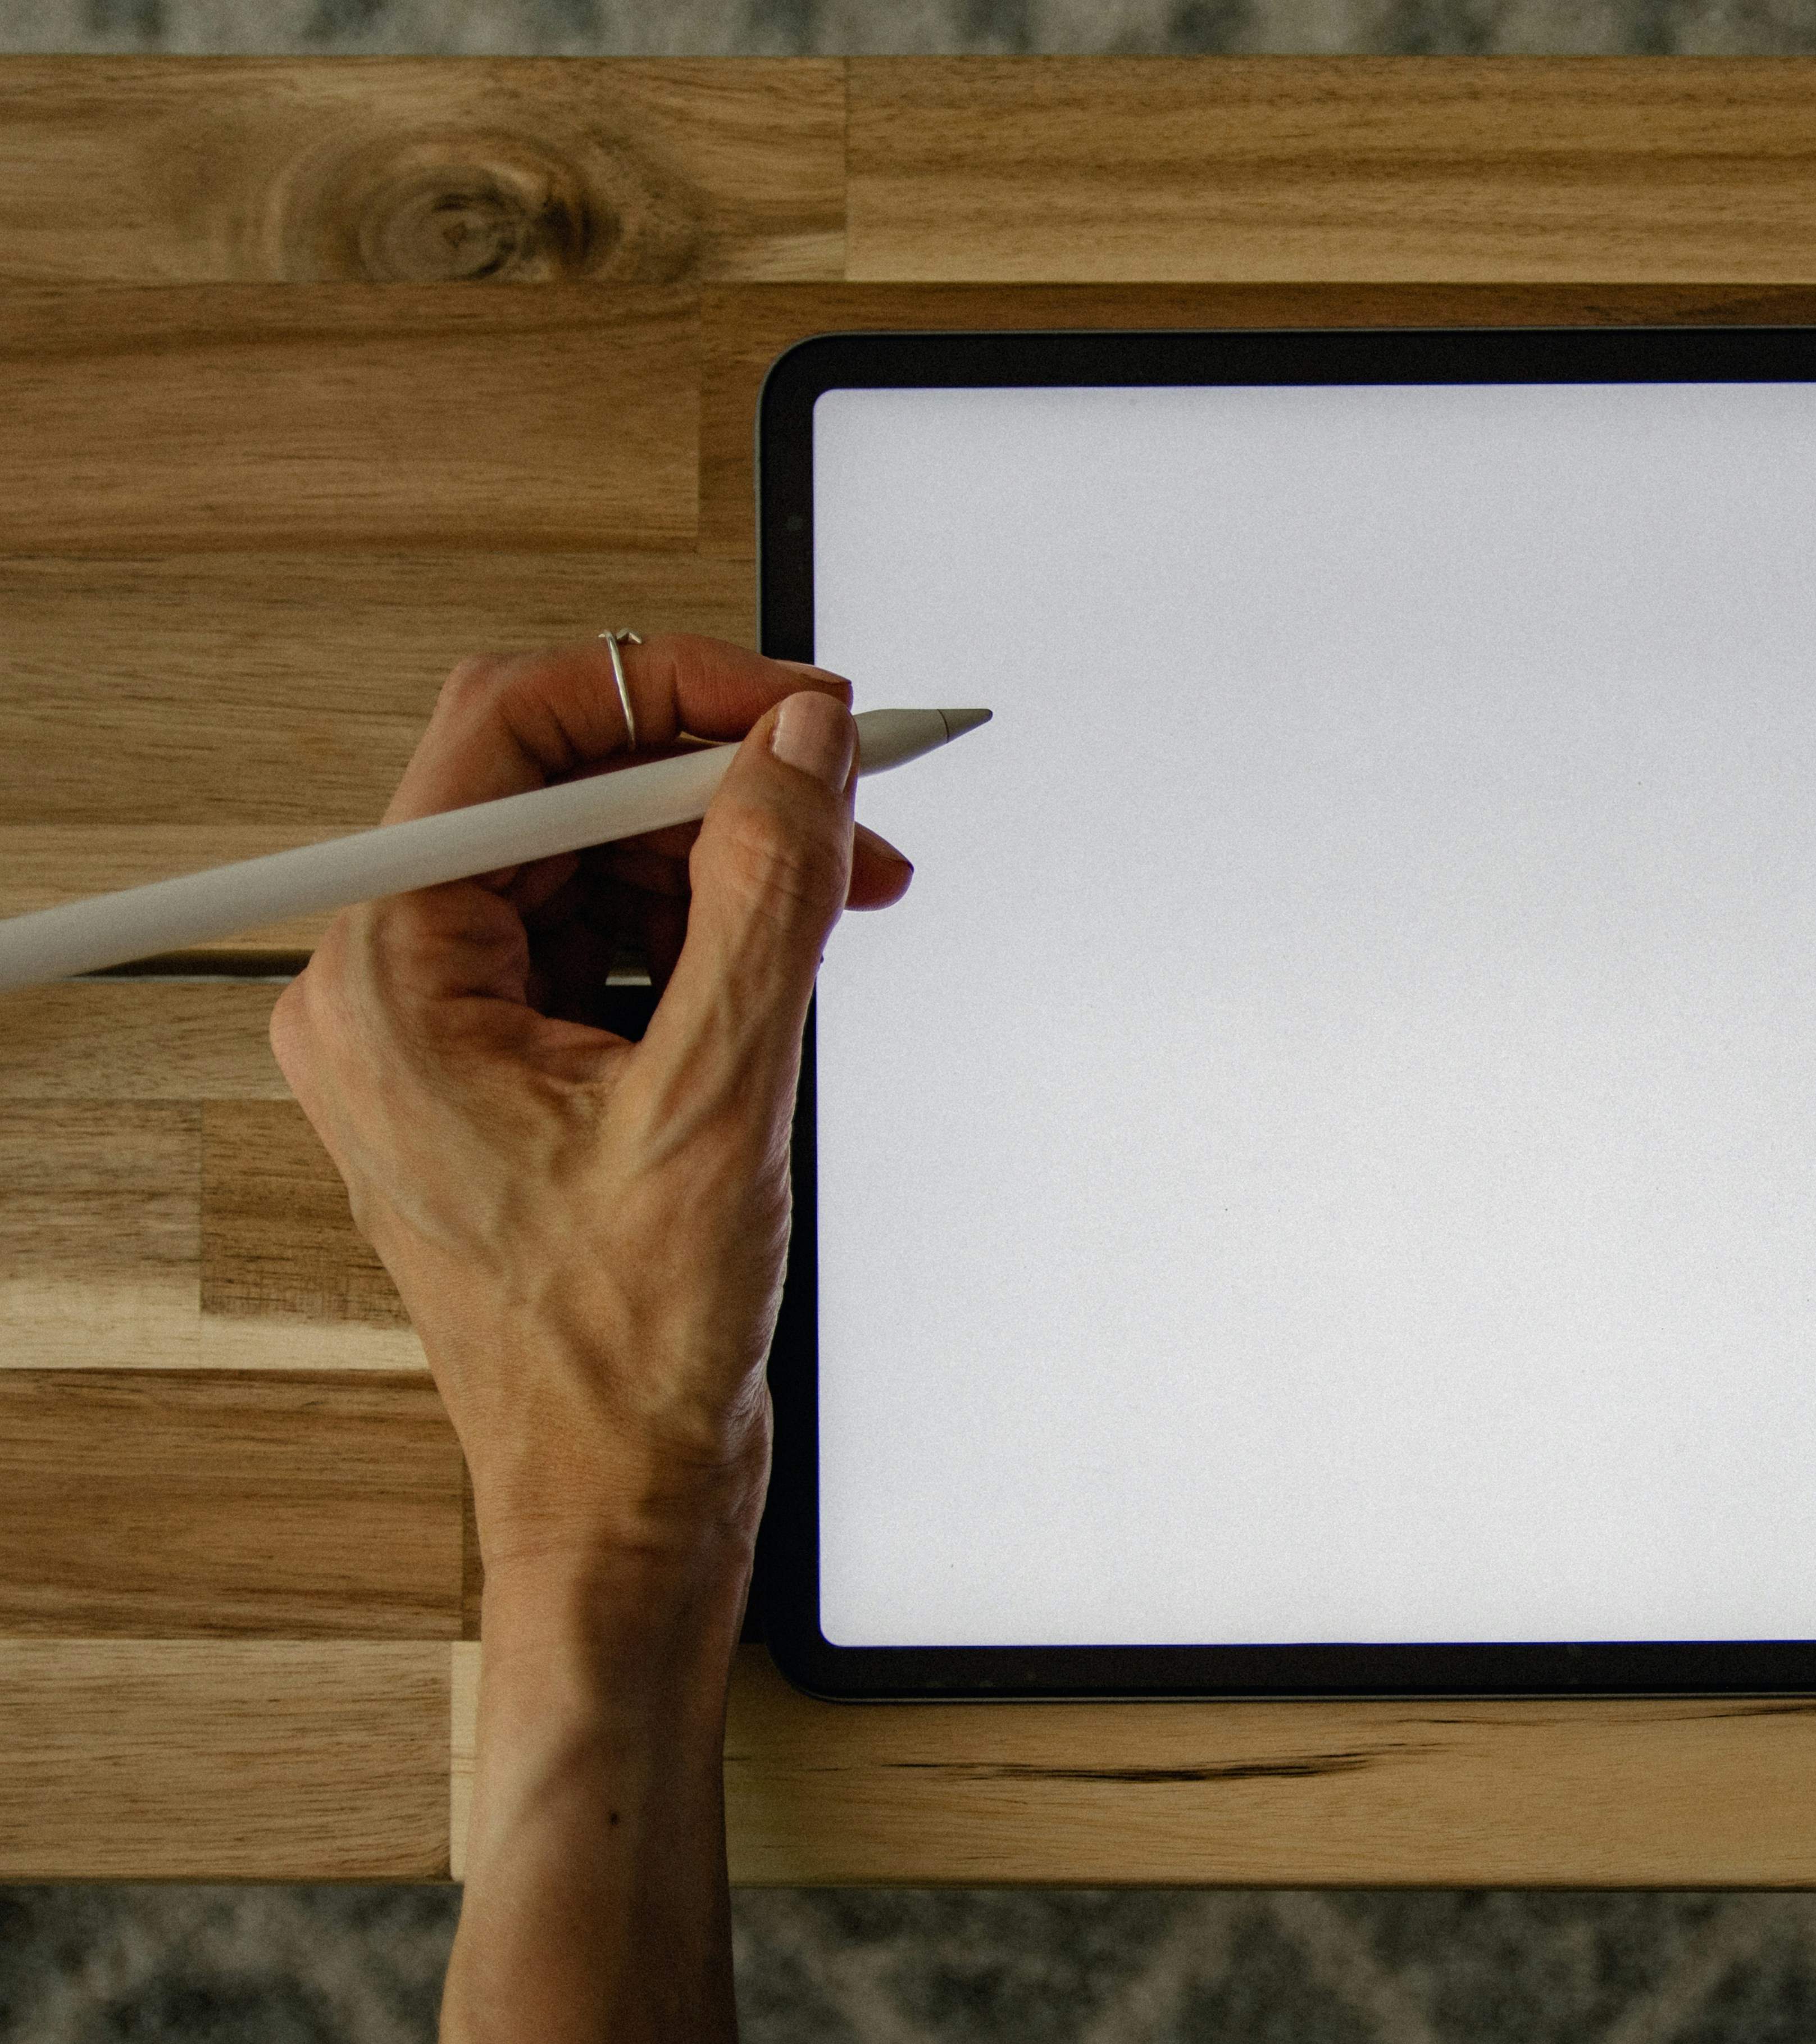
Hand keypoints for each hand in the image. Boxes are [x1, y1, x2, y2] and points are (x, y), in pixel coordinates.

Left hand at [273, 634, 916, 2043]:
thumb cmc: (623, 1355)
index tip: (797, 711)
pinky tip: (796, 959)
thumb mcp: (717, 1100)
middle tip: (852, 800)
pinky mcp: (514, 1075)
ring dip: (729, 864)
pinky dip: (710, 936)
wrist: (623, 1501)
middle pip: (561, 797)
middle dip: (719, 787)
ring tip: (850, 891)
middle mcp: (396, 992)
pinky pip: (610, 947)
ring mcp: (452, 1036)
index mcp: (391, 981)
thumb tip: (800, 749)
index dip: (668, 692)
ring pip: (598, 868)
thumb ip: (763, 899)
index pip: (514, 735)